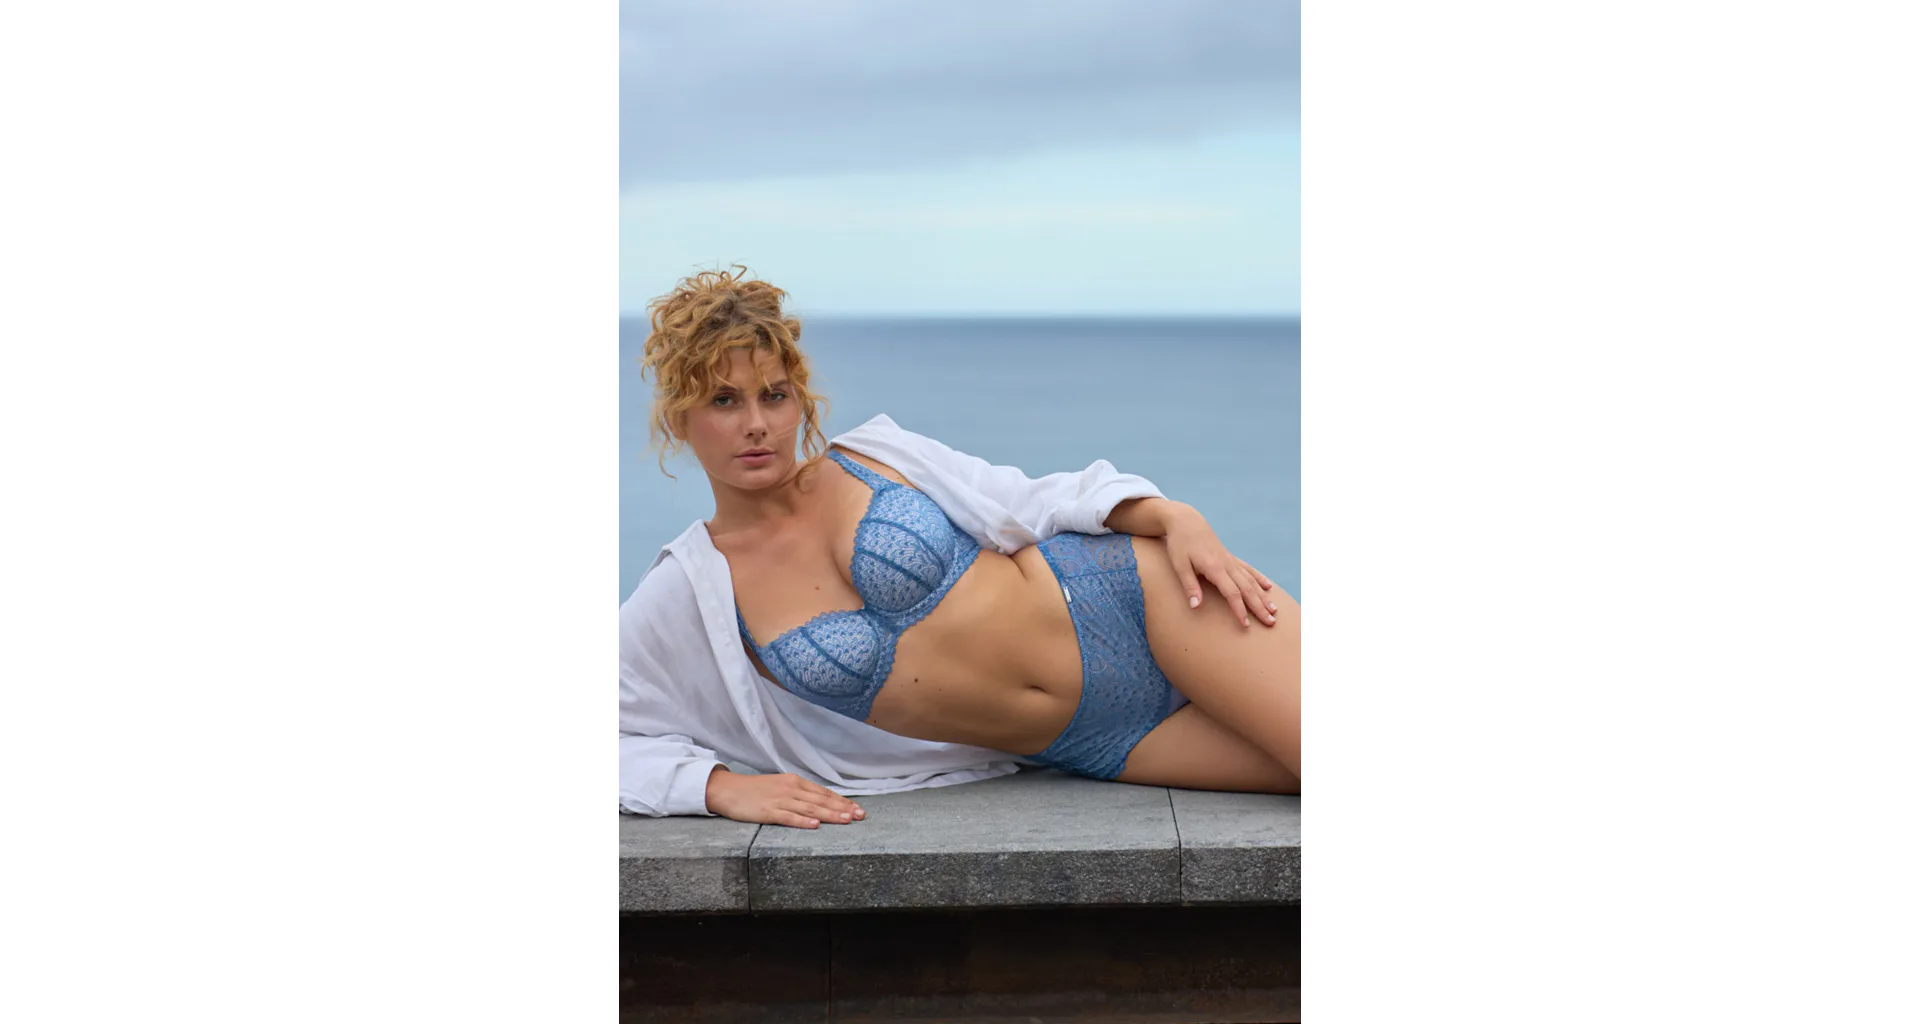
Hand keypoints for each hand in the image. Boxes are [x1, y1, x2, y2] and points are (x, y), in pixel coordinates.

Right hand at [704, 767, 865, 828]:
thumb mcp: (780, 786)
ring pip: (810, 808)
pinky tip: (816, 825)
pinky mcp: (768, 812)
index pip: (823, 792)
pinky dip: (803, 821)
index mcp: (795, 782)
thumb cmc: (754, 790)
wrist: (728, 789)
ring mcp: (780, 800)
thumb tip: (819, 803)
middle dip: (842, 808)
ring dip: (830, 814)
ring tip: (846, 820)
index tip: (857, 809)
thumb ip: (798, 794)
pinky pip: (789, 817)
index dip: (841, 801)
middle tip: (860, 816)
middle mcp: (791, 789)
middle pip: (821, 800)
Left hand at [1161, 508, 1278, 627]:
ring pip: (1251, 580)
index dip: (1239, 610)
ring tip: (1274, 610)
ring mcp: (1230, 560)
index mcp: (1215, 568)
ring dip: (1263, 596)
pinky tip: (1268, 587)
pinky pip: (1248, 570)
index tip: (1246, 625)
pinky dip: (1259, 578)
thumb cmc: (1179, 544)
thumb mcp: (1179, 565)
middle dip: (1259, 607)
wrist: (1186, 521)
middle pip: (1247, 589)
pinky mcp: (1230, 557)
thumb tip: (1196, 606)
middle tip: (1271, 622)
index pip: (1232, 593)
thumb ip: (1189, 586)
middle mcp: (1227, 564)